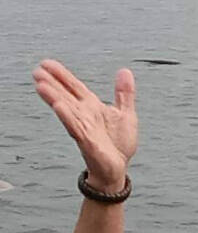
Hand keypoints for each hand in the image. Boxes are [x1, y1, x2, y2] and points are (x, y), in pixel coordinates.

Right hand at [33, 60, 135, 192]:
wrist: (118, 169)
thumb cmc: (118, 144)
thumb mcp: (126, 114)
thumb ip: (124, 93)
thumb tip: (125, 71)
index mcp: (92, 107)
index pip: (74, 87)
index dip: (62, 75)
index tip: (47, 64)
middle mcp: (85, 116)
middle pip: (66, 96)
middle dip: (51, 84)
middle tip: (37, 72)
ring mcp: (84, 128)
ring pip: (67, 110)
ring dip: (54, 97)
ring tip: (41, 85)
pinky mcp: (88, 142)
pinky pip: (76, 128)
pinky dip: (68, 117)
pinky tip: (59, 107)